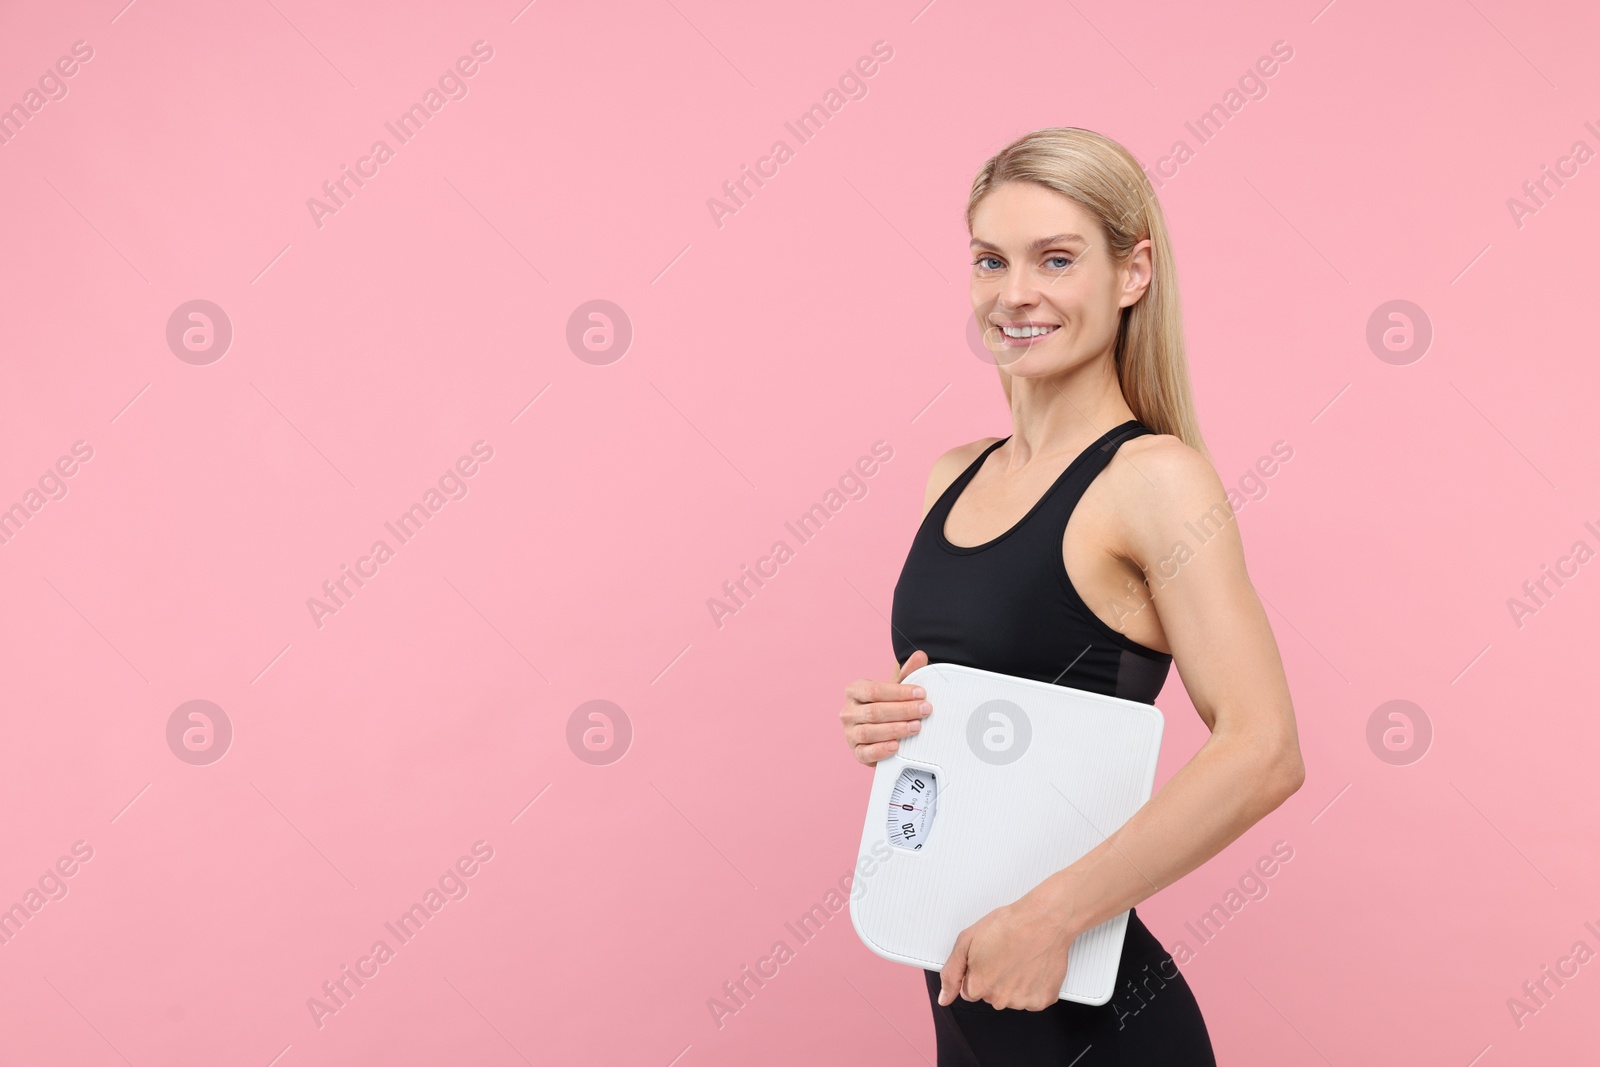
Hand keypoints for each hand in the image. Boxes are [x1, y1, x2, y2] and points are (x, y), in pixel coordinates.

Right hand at [840, 649, 932, 765]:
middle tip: (924, 710)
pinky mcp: (856, 752)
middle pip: (874, 711)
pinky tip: (896, 746)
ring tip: (916, 727)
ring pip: (869, 731)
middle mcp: (848, 711)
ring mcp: (849, 733)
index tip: (921, 693)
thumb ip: (908, 673)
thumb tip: (921, 655)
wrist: (880, 731)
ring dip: (895, 729)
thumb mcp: (896, 688)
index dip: (899, 692)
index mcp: (855, 690)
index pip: (875, 690)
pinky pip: (865, 752)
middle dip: (903, 711)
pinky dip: (881, 750)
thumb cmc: (888, 705)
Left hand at [938, 889, 1078, 1010]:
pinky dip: (1033, 986)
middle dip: (994, 978)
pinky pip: (1032, 999)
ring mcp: (1022, 1001)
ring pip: (1011, 998)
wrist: (1042, 920)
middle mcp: (999, 999)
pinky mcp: (1042, 1000)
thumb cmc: (1007, 925)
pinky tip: (1032, 967)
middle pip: (990, 995)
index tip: (988, 957)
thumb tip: (944, 998)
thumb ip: (951, 973)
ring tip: (1019, 958)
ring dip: (1014, 983)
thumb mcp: (966, 940)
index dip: (977, 971)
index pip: (969, 991)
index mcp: (978, 986)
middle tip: (1004, 954)